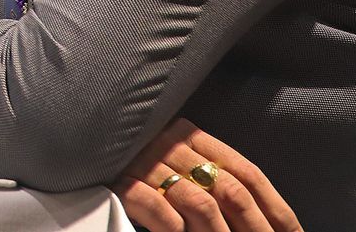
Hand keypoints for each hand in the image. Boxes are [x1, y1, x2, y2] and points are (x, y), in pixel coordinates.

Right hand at [109, 118, 300, 231]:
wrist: (79, 133)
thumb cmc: (134, 155)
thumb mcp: (176, 155)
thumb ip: (206, 171)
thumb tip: (257, 214)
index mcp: (190, 133)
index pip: (247, 172)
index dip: (276, 207)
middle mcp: (171, 142)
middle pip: (230, 189)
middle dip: (256, 229)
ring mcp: (145, 161)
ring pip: (199, 203)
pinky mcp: (119, 180)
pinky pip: (156, 207)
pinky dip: (175, 228)